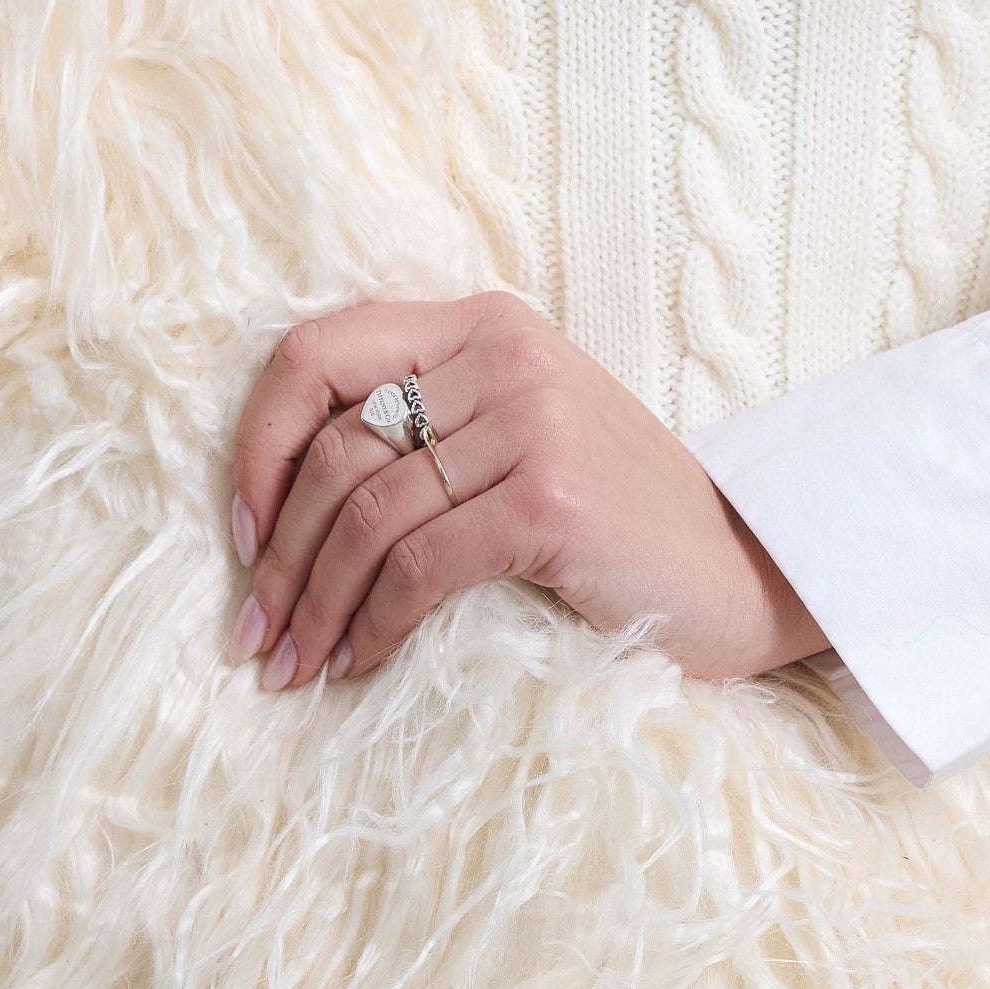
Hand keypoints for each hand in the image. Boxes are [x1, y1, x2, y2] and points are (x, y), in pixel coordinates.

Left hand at [226, 293, 827, 695]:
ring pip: (366, 515)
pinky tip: (358, 663)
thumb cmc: (617, 522)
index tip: (241, 532)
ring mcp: (533, 424)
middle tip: (252, 634)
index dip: (258, 446)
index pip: (317, 353)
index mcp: (483, 323)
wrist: (748, 571)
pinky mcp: (551, 502)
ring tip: (292, 665)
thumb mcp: (518, 438)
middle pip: (333, 449)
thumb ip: (423, 431)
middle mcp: (505, 356)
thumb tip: (275, 506)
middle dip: (276, 555)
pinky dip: (372, 624)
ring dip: (313, 604)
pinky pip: (419, 567)